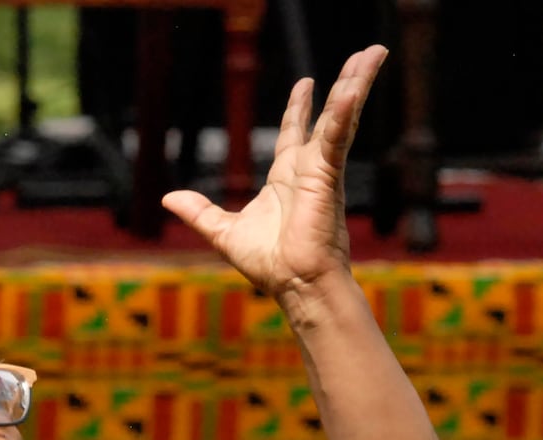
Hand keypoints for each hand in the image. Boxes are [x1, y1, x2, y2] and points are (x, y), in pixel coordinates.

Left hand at [162, 47, 387, 300]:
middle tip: (364, 55)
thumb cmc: (269, 265)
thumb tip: (167, 198)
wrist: (294, 284)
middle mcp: (308, 168)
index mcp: (285, 178)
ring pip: (342, 115)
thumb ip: (199, 212)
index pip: (293, 133)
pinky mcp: (329, 174)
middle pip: (329, 114)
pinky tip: (353, 87)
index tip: (306, 84)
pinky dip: (344, 111)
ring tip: (375, 52)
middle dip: (345, 83)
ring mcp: (322, 169)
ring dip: (357, 82)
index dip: (299, 108)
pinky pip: (337, 135)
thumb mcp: (223, 232)